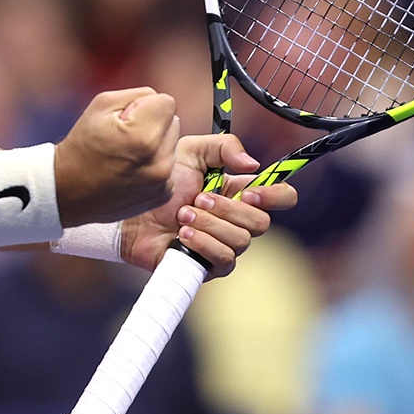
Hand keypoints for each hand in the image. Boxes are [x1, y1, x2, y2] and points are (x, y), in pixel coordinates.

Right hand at [55, 88, 179, 226]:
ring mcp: (162, 182)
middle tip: (126, 136)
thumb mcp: (102, 105)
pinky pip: (169, 165)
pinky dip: (154, 164)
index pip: (168, 103)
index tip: (128, 117)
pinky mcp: (162, 195)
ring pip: (172, 144)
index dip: (146, 105)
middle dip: (154, 123)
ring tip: (127, 154)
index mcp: (143, 137)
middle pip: (173, 122)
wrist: (68, 191)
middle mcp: (158, 162)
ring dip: (156, 144)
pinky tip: (131, 170)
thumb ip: (138, 95)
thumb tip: (158, 101)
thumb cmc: (82, 144)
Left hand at [122, 132, 297, 273]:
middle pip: (261, 222)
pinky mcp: (209, 266)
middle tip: (199, 198)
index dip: (276, 196)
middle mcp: (237, 220)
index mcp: (239, 192)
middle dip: (228, 209)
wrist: (133, 214)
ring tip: (182, 215)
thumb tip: (254, 164)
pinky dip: (203, 243)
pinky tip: (182, 234)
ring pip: (240, 241)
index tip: (252, 193)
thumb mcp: (190, 152)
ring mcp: (225, 245)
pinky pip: (223, 260)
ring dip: (209, 224)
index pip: (280, 196)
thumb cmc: (162, 184)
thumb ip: (223, 147)